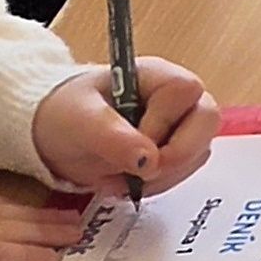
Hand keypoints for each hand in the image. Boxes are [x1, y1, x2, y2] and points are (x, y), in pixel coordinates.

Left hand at [31, 57, 217, 194]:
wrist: (53, 136)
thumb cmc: (64, 115)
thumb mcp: (79, 122)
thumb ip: (113, 138)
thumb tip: (149, 161)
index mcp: (154, 75)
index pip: (185, 91)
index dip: (165, 122)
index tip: (134, 147)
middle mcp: (175, 97)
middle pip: (207, 120)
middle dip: (177, 156)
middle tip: (142, 174)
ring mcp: (179, 125)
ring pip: (199, 151)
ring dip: (164, 176)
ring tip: (122, 179)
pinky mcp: (175, 151)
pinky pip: (186, 171)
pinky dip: (159, 185)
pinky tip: (130, 183)